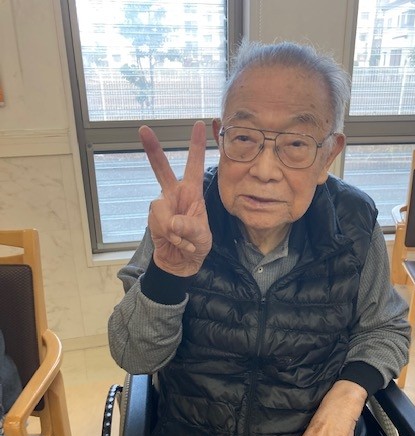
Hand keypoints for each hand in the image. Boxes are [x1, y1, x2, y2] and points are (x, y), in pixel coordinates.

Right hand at [140, 122, 212, 276]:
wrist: (180, 263)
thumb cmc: (196, 245)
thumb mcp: (202, 238)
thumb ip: (190, 228)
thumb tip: (173, 222)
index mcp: (193, 193)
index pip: (194, 166)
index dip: (196, 146)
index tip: (199, 124)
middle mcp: (175, 194)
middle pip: (161, 169)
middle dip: (153, 150)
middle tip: (143, 130)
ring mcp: (162, 205)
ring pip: (161, 207)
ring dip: (174, 227)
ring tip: (183, 239)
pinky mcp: (153, 217)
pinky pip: (158, 222)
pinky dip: (169, 234)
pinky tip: (174, 241)